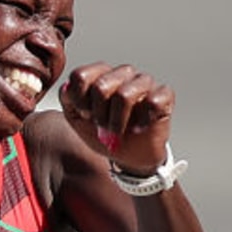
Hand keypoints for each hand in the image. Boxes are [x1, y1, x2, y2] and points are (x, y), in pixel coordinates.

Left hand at [59, 63, 174, 174]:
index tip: (86, 115)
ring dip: (118, 121)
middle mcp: (122, 74)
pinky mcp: (164, 95)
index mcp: (100, 74)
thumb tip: (67, 88)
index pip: (81, 76)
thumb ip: (67, 99)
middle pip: (101, 86)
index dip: (80, 101)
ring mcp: (144, 83)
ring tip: (120, 130)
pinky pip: (153, 101)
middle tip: (104, 127)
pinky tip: (140, 127)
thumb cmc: (105, 134)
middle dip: (99, 115)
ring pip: (125, 94)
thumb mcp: (77, 119)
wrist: (129, 157)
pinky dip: (143, 121)